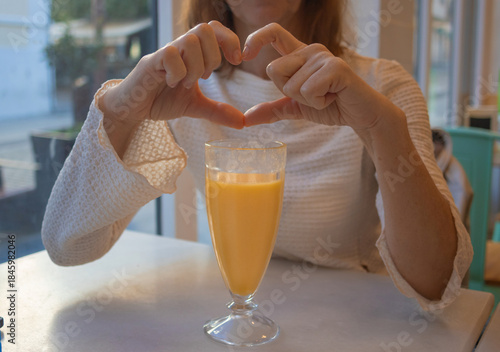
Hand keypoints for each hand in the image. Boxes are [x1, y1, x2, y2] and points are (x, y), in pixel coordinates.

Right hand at [100, 21, 244, 128]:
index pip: (214, 28)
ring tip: (187, 83)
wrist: (133, 109)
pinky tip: (171, 84)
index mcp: (192, 53)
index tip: (237, 61)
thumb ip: (217, 111)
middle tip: (205, 77)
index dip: (230, 39)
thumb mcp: (195, 106)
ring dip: (195, 66)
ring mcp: (165, 53)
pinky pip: (170, 54)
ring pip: (190, 40)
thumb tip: (243, 122)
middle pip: (205, 28)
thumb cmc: (161, 100)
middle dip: (213, 56)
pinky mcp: (150, 63)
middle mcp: (179, 48)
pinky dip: (178, 72)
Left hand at [242, 23, 400, 130]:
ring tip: (327, 96)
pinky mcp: (336, 67)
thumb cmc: (331, 106)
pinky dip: (318, 103)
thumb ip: (273, 109)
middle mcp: (311, 50)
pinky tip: (333, 98)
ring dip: (307, 101)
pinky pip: (308, 90)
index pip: (273, 32)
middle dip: (288, 92)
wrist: (360, 115)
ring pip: (291, 85)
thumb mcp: (296, 108)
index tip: (244, 56)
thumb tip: (246, 119)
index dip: (256, 40)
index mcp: (300, 54)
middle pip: (273, 70)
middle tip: (313, 95)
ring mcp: (324, 57)